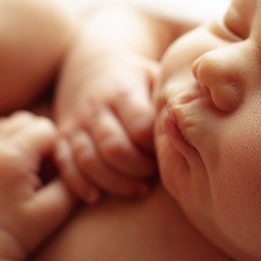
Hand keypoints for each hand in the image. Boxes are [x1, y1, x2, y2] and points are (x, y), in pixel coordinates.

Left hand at [0, 112, 76, 257]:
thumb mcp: (55, 210)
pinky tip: (7, 167)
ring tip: (27, 168)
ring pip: (5, 123)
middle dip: (40, 139)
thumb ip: (72, 180)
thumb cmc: (21, 235)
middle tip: (43, 170)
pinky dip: (0, 142)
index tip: (56, 172)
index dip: (58, 148)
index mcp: (11, 157)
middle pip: (26, 121)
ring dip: (21, 138)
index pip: (46, 129)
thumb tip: (80, 157)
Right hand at [53, 44, 159, 202]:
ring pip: (88, 160)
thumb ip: (173, 98)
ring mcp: (76, 123)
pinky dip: (79, 184)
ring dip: (115, 182)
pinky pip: (66, 165)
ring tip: (138, 189)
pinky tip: (97, 197)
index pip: (140, 126)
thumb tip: (199, 122)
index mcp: (123, 90)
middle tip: (153, 175)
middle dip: (138, 169)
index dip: (155, 147)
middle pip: (114, 147)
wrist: (89, 63)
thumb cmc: (135, 78)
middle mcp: (96, 107)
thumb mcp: (155, 75)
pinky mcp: (61, 137)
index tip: (166, 151)